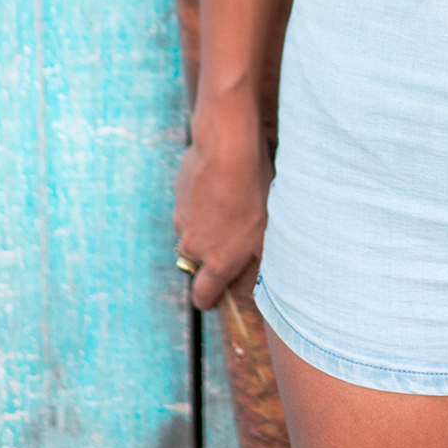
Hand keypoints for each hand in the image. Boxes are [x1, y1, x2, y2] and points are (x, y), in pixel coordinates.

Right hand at [172, 98, 272, 311]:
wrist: (228, 148)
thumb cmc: (254, 190)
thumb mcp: (269, 229)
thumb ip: (262, 259)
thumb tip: (268, 278)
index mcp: (218, 261)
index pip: (202, 296)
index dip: (208, 299)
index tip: (212, 297)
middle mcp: (194, 246)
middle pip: (197, 262)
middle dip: (211, 254)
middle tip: (233, 235)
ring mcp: (183, 219)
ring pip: (193, 231)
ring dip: (207, 224)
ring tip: (231, 202)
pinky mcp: (178, 195)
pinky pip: (190, 206)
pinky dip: (201, 201)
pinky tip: (220, 183)